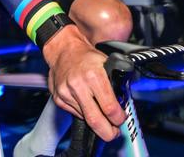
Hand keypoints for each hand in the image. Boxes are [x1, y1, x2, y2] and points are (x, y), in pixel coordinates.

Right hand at [42, 25, 125, 140]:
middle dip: (107, 132)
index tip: (121, 119)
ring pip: (85, 118)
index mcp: (94, 76)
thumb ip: (116, 82)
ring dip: (96, 121)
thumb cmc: (87, 56)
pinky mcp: (59, 98)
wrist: (64, 49)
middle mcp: (78, 85)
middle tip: (114, 134)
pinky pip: (75, 114)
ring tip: (103, 116)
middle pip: (95, 120)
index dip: (118, 118)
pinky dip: (84, 113)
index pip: (109, 107)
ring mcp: (66, 93)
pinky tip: (88, 105)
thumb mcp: (108, 63)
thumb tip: (125, 102)